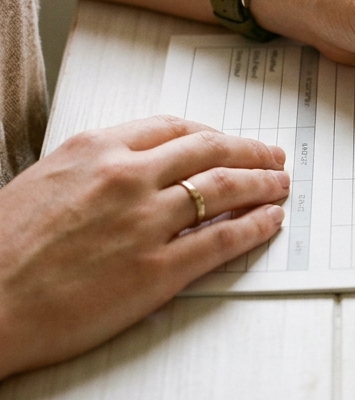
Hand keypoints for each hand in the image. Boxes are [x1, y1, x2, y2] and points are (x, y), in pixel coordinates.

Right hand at [0, 116, 288, 379]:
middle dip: (251, 150)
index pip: (174, 128)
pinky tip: (270, 221)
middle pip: (211, 150)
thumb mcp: (45, 183)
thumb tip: (139, 171)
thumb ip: (95, 170)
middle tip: (274, 155)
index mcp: (96, 150)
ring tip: (281, 184)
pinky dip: (255, 226)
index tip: (229, 139)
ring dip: (263, 183)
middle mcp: (128, 178)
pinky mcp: (157, 270)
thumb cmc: (0, 250)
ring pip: (226, 187)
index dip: (212, 133)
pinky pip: (223, 240)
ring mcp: (146, 223)